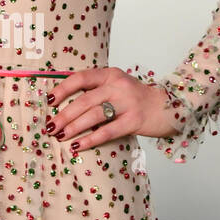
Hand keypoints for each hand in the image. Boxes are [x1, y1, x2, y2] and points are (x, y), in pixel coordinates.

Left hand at [46, 67, 181, 152]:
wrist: (170, 106)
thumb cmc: (136, 99)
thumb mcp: (117, 86)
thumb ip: (96, 90)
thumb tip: (64, 105)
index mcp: (110, 74)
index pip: (81, 78)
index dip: (63, 89)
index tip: (49, 101)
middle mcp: (118, 86)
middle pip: (84, 100)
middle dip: (64, 115)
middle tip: (50, 126)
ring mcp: (127, 103)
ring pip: (93, 115)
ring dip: (73, 127)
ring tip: (60, 136)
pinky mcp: (134, 121)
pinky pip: (107, 131)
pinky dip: (90, 139)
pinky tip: (78, 145)